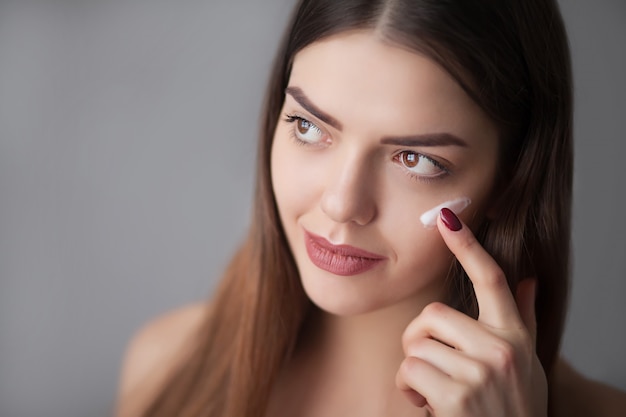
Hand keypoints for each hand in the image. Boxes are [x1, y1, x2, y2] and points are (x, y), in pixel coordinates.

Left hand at [395, 208, 546, 416]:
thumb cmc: (514, 408)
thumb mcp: (527, 364)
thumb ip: (522, 320)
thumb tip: (526, 280)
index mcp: (514, 337)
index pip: (492, 279)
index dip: (468, 245)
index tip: (448, 218)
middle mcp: (500, 350)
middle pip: (431, 315)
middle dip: (418, 340)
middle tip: (430, 363)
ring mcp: (480, 373)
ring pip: (415, 346)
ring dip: (414, 371)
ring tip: (435, 391)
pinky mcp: (456, 397)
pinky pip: (409, 371)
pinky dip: (408, 389)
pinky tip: (428, 406)